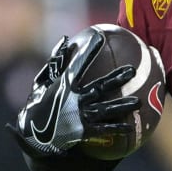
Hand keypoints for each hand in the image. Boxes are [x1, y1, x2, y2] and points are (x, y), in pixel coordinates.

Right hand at [17, 35, 137, 157]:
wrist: (33, 135)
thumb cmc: (39, 104)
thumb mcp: (42, 81)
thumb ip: (55, 62)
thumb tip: (65, 40)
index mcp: (64, 85)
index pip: (78, 63)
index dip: (89, 50)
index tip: (100, 36)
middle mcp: (74, 99)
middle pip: (100, 86)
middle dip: (117, 78)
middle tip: (133, 70)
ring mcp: (80, 116)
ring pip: (106, 109)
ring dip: (123, 105)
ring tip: (138, 101)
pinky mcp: (82, 131)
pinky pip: (103, 129)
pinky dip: (116, 128)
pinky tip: (130, 127)